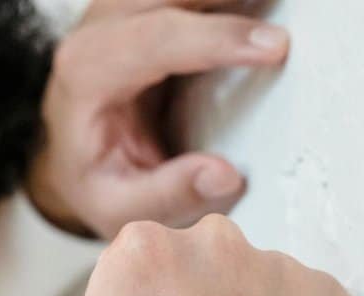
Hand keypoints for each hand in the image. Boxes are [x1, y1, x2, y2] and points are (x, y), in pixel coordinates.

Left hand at [27, 1, 290, 238]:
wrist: (74, 154)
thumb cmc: (96, 177)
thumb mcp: (119, 207)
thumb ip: (168, 193)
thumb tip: (223, 174)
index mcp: (88, 71)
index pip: (157, 39)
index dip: (218, 39)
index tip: (273, 47)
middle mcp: (100, 27)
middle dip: (235, 1)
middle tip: (290, 24)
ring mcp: (123, 6)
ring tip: (285, 12)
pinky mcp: (148, 3)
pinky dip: (228, 1)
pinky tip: (261, 11)